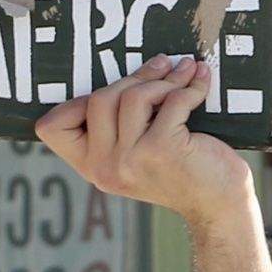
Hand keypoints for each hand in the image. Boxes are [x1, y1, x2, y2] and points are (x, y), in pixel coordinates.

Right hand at [34, 55, 252, 225]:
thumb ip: (119, 127)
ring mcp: (131, 158)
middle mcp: (104, 166)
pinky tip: (201, 82)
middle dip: (137, 77)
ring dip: (166, 79)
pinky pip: (172, 100)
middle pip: (99, 98)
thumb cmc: (182, 172)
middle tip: (165, 66)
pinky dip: (191, 87)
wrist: (220, 206)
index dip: (73, 102)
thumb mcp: (138, 156)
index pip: (51, 127)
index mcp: (91, 166)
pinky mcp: (162, 149)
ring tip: (186, 73)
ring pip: (134, 96)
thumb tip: (131, 71)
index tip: (112, 92)